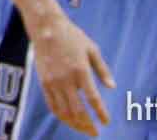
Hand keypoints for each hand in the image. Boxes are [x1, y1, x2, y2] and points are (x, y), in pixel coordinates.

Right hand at [30, 16, 114, 135]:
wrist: (45, 27)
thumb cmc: (72, 36)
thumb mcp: (92, 49)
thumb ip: (102, 69)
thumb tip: (112, 87)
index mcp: (81, 71)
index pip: (93, 99)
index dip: (101, 113)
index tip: (106, 122)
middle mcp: (66, 79)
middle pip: (78, 111)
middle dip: (88, 125)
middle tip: (95, 133)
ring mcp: (53, 82)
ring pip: (64, 112)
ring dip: (75, 124)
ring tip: (83, 129)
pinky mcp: (44, 82)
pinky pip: (52, 105)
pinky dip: (61, 116)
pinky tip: (69, 120)